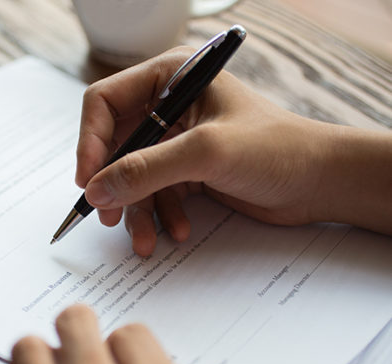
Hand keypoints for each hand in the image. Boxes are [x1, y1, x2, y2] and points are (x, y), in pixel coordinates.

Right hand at [76, 47, 391, 255]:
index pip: (105, 102)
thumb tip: (96, 189)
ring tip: (145, 240)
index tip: (87, 180)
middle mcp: (168, 106)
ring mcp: (176, 141)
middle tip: (108, 215)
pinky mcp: (185, 170)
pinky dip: (161, 216)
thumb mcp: (206, 153)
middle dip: (113, 184)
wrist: (319, 182)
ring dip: (136, 210)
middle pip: (115, 145)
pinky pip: (154, 194)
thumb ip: (147, 169)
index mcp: (170, 78)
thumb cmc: (276, 149)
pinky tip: (178, 231)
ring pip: (133, 176)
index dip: (90, 141)